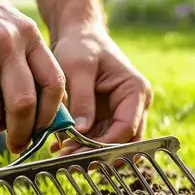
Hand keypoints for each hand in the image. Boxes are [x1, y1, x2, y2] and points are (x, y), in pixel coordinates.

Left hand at [49, 22, 152, 154]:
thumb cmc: (82, 46)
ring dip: (88, 151)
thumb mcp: (78, 69)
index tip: (79, 152)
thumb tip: (81, 131)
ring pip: (110, 143)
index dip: (104, 144)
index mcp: (135, 90)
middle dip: (97, 152)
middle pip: (123, 140)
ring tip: (61, 153)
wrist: (79, 35)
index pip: (126, 127)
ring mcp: (122, 112)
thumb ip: (82, 100)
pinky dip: (81, 144)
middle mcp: (135, 104)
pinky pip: (98, 137)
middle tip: (69, 159)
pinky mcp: (108, 116)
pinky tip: (59, 145)